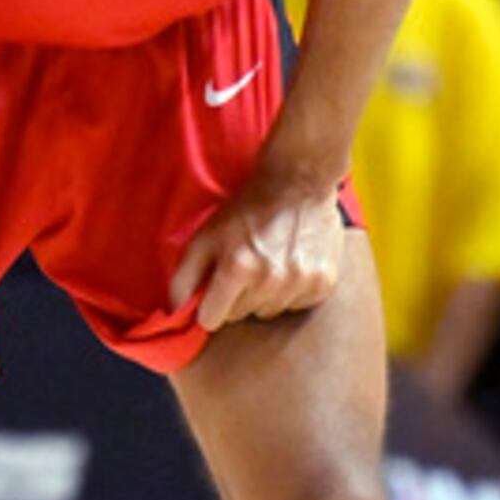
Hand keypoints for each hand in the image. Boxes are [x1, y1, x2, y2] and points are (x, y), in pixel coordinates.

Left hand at [166, 161, 342, 332]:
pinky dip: (292, 291)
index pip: (212, 319)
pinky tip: (291, 264)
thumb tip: (176, 311)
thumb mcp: (206, 234)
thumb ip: (184, 275)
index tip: (216, 290)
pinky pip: (297, 305)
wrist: (299, 181)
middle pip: (241, 315)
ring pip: (269, 312)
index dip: (210, 305)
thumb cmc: (248, 207)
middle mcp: (270, 281)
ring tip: (269, 261)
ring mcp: (300, 283)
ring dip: (265, 294)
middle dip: (237, 297)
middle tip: (245, 266)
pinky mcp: (324, 283)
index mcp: (237, 269)